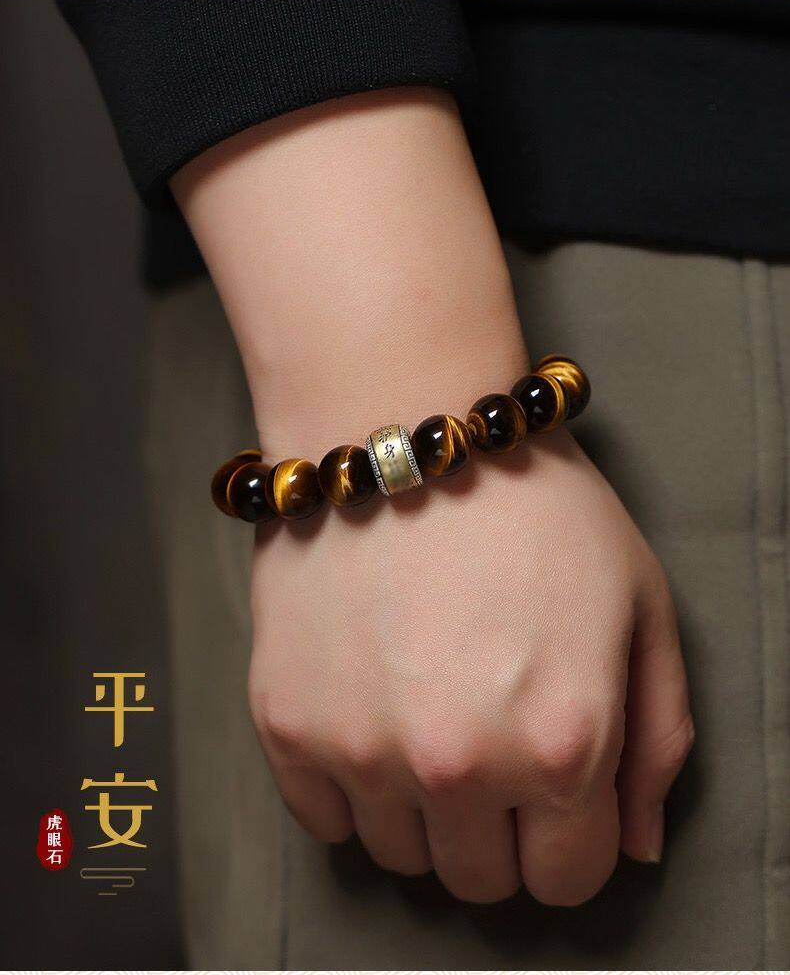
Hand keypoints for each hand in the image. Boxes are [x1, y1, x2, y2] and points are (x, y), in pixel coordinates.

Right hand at [247, 427, 693, 904]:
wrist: (399, 423)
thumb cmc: (529, 502)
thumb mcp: (640, 603)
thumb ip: (657, 737)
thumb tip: (631, 843)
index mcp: (560, 745)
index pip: (568, 875)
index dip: (568, 837)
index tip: (551, 790)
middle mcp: (457, 768)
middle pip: (479, 880)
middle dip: (497, 828)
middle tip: (488, 740)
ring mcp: (360, 750)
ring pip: (400, 856)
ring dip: (422, 808)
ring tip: (427, 712)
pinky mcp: (286, 725)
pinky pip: (323, 821)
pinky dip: (351, 787)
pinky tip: (371, 712)